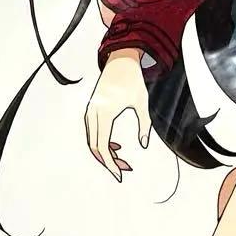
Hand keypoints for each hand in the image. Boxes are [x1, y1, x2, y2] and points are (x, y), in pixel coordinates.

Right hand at [84, 48, 149, 181]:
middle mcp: (94, 113)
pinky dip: (103, 142)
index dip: (110, 163)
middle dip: (109, 161)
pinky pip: (94, 132)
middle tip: (124, 169)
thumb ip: (144, 125)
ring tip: (121, 160)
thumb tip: (144, 143)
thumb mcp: (141, 103)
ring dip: (106, 153)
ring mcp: (91, 111)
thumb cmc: (131, 79)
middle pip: (95, 146)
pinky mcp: (92, 110)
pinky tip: (115, 147)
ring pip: (93, 140)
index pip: (103, 145)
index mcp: (105, 112)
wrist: (121, 62)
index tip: (118, 174)